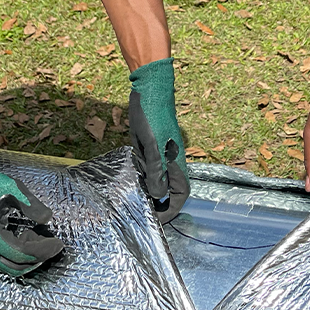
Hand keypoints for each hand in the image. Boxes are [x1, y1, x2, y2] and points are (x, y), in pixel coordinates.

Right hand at [0, 147, 63, 276]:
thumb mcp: (15, 190)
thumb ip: (32, 205)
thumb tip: (48, 219)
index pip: (22, 253)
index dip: (42, 250)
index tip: (57, 243)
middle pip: (15, 267)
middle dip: (37, 260)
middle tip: (52, 248)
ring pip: (7, 268)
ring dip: (26, 261)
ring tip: (41, 246)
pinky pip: (0, 262)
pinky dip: (16, 258)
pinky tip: (26, 244)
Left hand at [129, 57, 188, 220]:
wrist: (150, 88)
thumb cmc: (153, 115)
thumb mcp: (152, 145)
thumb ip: (155, 171)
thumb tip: (157, 194)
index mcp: (176, 162)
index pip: (180, 195)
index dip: (170, 211)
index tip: (156, 221)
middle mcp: (171, 160)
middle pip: (169, 190)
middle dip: (158, 204)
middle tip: (141, 213)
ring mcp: (161, 153)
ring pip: (157, 179)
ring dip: (148, 189)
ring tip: (132, 198)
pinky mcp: (151, 146)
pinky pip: (148, 167)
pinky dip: (140, 175)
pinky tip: (129, 175)